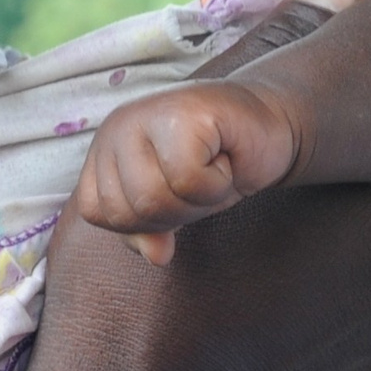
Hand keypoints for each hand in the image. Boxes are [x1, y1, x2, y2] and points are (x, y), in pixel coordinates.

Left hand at [73, 80, 306, 263]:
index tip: (175, 193)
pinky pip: (187, 181)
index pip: (97, 212)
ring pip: (153, 198)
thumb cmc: (218, 165)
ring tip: (211, 168)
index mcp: (103, 149)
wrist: (273, 127)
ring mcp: (145, 116)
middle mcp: (116, 128)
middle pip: (127, 210)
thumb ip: (148, 231)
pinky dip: (216, 183)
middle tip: (200, 179)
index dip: (142, 222)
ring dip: (196, 198)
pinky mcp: (182, 113)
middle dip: (175, 211)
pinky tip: (224, 156)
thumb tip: (155, 256)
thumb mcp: (174, 206)